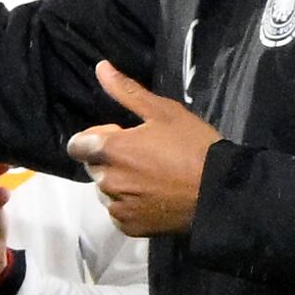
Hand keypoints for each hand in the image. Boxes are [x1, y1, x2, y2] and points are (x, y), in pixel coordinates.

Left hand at [63, 60, 215, 235]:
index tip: (122, 137)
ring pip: (106, 191)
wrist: (218, 192)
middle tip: (144, 156)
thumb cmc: (193, 147)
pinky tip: (153, 198)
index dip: (97, 138)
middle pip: (93, 167)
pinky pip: (119, 212)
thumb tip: (101, 67)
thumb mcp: (163, 112)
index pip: (76, 145)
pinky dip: (130, 205)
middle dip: (110, 160)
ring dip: (119, 183)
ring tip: (151, 179)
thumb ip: (126, 91)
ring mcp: (117, 206)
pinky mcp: (129, 227)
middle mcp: (106, 180)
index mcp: (110, 149)